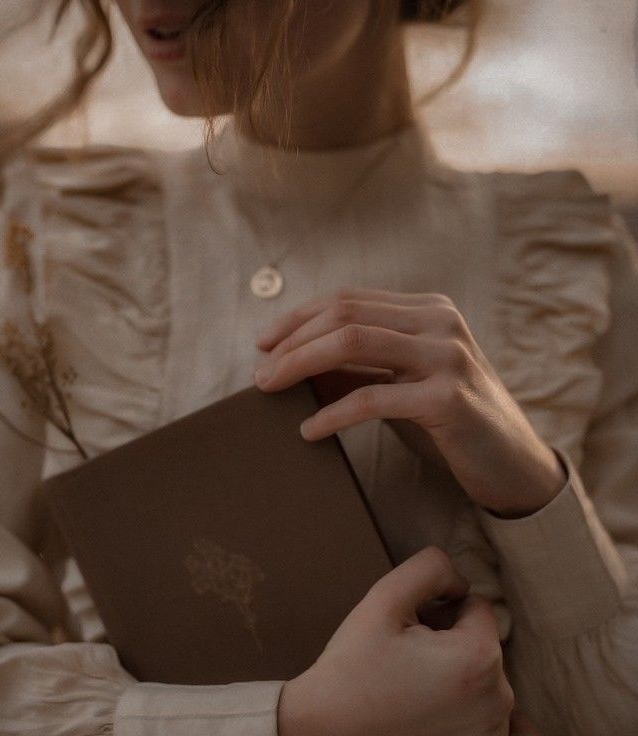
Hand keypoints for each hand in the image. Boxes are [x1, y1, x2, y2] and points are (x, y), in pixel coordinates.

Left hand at [254, 288, 566, 516]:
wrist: (512, 463)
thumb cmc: (447, 421)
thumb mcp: (400, 382)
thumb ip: (357, 365)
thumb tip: (290, 361)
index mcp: (426, 310)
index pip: (347, 300)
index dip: (298, 317)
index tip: (262, 342)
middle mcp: (438, 322)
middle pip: (344, 315)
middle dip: (291, 342)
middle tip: (259, 372)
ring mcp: (447, 355)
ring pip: (353, 343)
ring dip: (300, 364)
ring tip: (269, 389)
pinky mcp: (448, 397)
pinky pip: (372, 398)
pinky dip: (332, 413)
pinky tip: (308, 430)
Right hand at [277, 546, 513, 735]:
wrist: (327, 731)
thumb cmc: (355, 667)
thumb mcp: (385, 597)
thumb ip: (429, 568)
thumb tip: (458, 582)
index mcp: (480, 658)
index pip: (475, 606)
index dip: (437, 610)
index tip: (407, 633)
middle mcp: (499, 700)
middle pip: (478, 639)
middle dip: (446, 639)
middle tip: (402, 658)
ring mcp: (492, 731)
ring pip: (477, 672)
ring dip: (449, 669)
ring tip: (408, 684)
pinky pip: (477, 706)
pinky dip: (455, 702)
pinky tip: (420, 709)